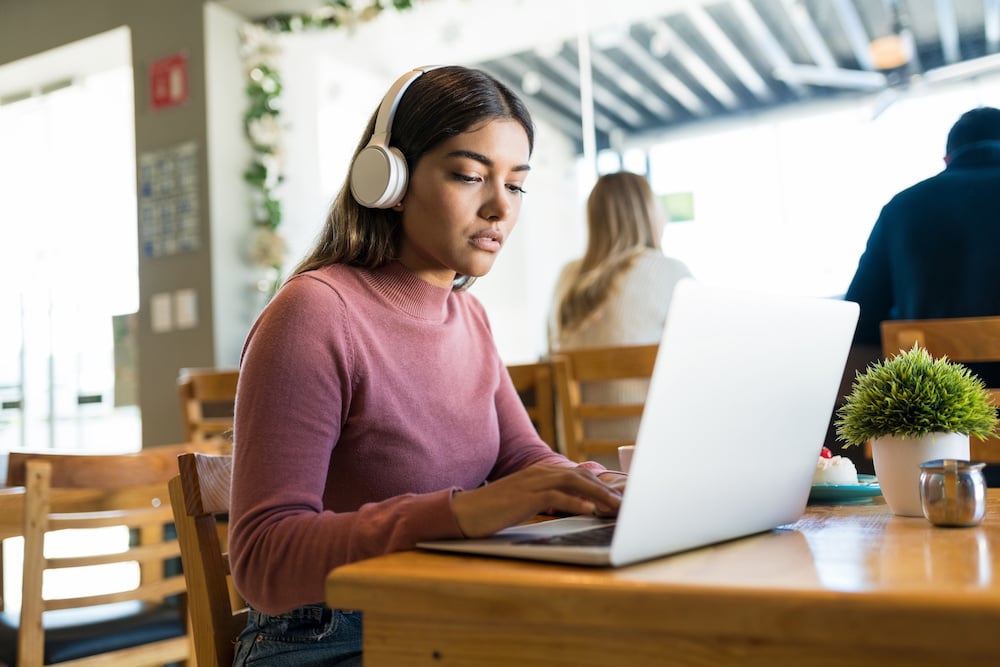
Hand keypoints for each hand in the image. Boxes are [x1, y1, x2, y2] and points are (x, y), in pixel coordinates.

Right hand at [451, 464, 622, 537]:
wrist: (466, 511)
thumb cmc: (496, 510)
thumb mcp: (526, 501)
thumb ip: (548, 499)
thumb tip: (576, 507)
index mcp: (541, 472)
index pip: (579, 475)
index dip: (602, 485)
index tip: (620, 498)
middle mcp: (540, 473)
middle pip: (582, 476)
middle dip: (606, 490)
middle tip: (627, 504)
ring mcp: (532, 483)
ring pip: (573, 483)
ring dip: (598, 495)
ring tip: (617, 508)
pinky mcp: (525, 497)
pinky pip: (555, 497)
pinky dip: (574, 503)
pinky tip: (589, 510)